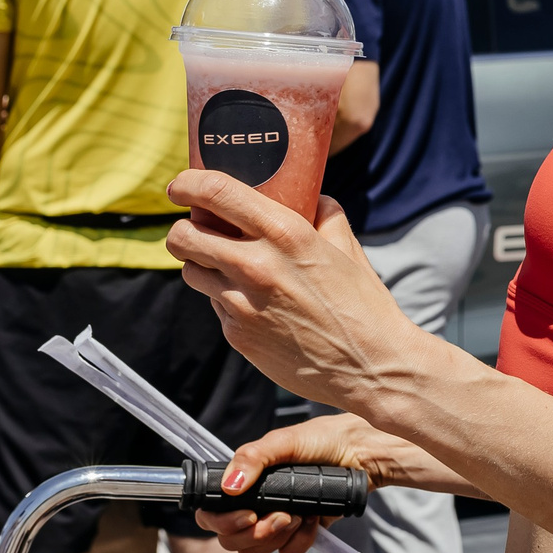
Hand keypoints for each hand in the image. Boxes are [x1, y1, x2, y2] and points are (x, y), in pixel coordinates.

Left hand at [164, 172, 416, 411]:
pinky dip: (227, 300)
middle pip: (183, 236)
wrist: (370, 367)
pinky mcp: (237, 335)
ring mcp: (241, 304)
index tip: (182, 186)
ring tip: (227, 268)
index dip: (188, 184)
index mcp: (285, 233)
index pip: (215, 192)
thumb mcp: (347, 248)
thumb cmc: (363, 305)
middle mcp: (256, 265)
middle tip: (198, 231)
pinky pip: (216, 306)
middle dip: (183, 230)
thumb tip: (310, 197)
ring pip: (191, 272)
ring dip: (201, 266)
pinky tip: (257, 305)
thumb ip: (324, 214)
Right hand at [197, 412, 481, 552]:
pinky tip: (313, 521)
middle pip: (232, 540)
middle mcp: (256, 505)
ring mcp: (277, 521)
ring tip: (297, 515)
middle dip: (254, 532)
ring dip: (276, 537)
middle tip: (281, 516)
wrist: (362, 455)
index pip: (212, 515)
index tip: (247, 516)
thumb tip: (228, 487)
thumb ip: (253, 458)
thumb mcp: (285, 442)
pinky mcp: (301, 533)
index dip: (222, 523)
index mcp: (246, 484)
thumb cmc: (323, 440)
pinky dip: (300, 541)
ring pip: (256, 551)